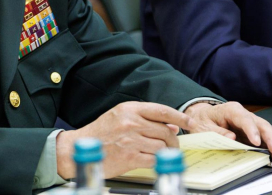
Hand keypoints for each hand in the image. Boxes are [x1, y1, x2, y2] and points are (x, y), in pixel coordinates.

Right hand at [55, 102, 194, 178]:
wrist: (81, 148)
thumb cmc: (101, 132)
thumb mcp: (121, 118)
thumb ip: (145, 120)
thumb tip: (171, 127)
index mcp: (129, 109)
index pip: (161, 110)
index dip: (179, 117)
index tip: (189, 123)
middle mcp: (130, 122)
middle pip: (165, 130)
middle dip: (173, 140)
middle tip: (172, 145)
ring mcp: (130, 140)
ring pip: (162, 146)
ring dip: (165, 152)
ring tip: (160, 153)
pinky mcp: (129, 157)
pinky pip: (153, 160)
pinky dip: (156, 162)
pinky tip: (151, 160)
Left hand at [184, 101, 271, 159]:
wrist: (202, 117)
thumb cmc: (203, 121)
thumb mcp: (203, 127)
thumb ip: (217, 132)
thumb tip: (232, 138)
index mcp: (230, 110)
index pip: (244, 118)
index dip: (252, 130)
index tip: (256, 142)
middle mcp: (242, 114)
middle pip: (260, 123)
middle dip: (270, 137)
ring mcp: (249, 122)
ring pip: (267, 129)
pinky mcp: (252, 131)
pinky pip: (265, 136)